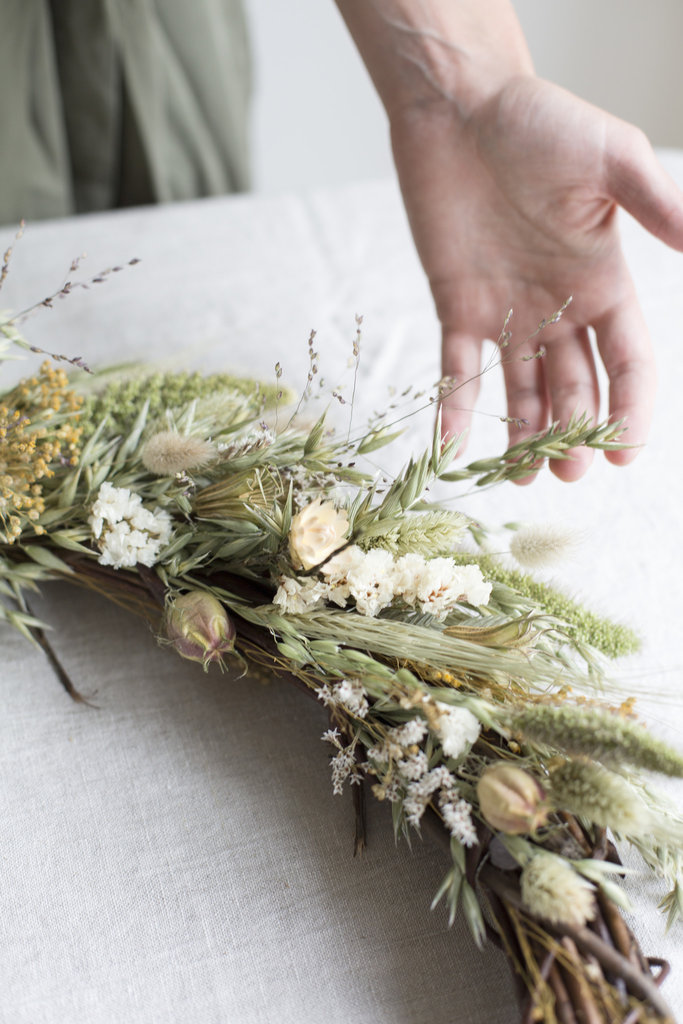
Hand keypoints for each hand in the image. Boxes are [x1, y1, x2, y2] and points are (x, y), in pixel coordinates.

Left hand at [391, 75, 682, 480]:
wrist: (460, 109)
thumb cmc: (540, 122)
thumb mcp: (610, 158)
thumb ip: (658, 204)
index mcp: (605, 281)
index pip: (628, 360)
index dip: (631, 407)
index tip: (625, 452)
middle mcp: (559, 306)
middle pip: (575, 386)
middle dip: (575, 433)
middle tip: (568, 472)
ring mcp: (508, 312)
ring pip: (521, 390)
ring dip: (523, 436)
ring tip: (522, 478)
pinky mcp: (458, 306)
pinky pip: (457, 369)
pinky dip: (456, 409)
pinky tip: (453, 447)